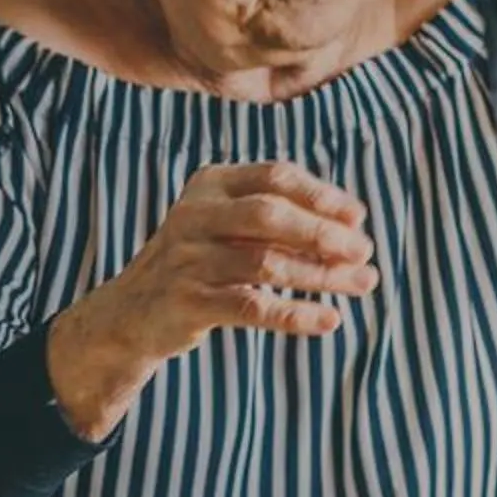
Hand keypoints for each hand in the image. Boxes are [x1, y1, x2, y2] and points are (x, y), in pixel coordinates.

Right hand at [45, 162, 377, 439]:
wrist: (131, 313)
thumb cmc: (203, 262)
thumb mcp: (231, 225)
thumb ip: (284, 218)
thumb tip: (355, 225)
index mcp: (210, 185)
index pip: (275, 176)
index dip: (322, 195)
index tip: (358, 218)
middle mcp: (194, 216)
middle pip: (270, 214)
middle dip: (324, 232)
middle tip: (365, 252)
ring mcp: (187, 260)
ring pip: (266, 263)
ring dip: (322, 276)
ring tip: (362, 284)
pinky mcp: (187, 303)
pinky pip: (253, 307)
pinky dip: (296, 314)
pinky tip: (330, 320)